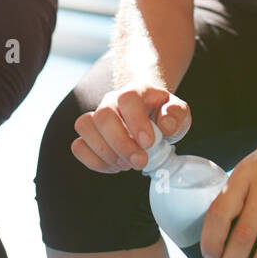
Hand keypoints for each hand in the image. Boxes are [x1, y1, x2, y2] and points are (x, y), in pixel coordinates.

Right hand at [72, 83, 190, 172]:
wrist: (149, 115)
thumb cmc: (162, 115)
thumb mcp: (178, 113)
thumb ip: (176, 115)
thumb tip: (166, 126)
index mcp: (136, 91)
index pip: (128, 98)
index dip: (136, 121)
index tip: (148, 143)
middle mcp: (112, 101)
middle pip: (103, 115)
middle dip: (121, 144)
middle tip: (139, 162)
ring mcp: (97, 117)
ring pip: (85, 127)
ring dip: (106, 152)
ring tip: (126, 164)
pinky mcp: (88, 135)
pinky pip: (78, 146)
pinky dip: (95, 161)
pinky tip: (114, 166)